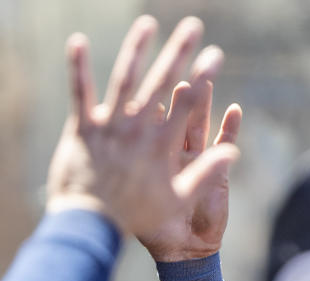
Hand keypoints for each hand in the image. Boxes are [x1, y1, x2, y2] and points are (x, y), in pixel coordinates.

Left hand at [46, 16, 239, 237]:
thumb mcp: (175, 201)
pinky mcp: (82, 131)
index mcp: (162, 145)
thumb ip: (204, 175)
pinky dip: (79, 67)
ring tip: (147, 25)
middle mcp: (137, 130)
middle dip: (178, 53)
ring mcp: (109, 127)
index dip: (202, 78)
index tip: (212, 57)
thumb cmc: (133, 218)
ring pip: (124, 80)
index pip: (188, 104)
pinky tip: (78, 41)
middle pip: (162, 83)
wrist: (89, 226)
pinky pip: (80, 93)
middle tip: (192, 27)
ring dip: (136, 50)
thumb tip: (232, 153)